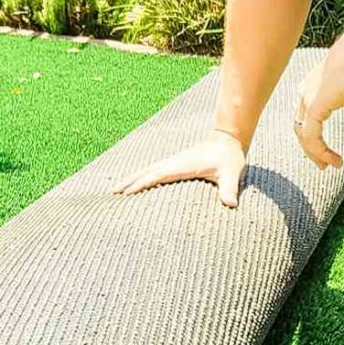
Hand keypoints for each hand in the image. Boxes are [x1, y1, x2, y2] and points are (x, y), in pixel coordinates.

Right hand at [111, 126, 249, 207]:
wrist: (228, 140)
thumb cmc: (229, 158)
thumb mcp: (231, 173)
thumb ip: (230, 188)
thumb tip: (230, 204)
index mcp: (182, 165)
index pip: (158, 175)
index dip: (142, 183)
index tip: (127, 193)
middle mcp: (174, 162)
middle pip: (146, 171)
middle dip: (129, 181)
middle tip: (112, 192)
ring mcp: (174, 162)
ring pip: (147, 170)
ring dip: (132, 178)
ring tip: (116, 189)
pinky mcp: (176, 163)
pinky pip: (154, 170)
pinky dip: (142, 176)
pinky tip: (136, 183)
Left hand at [295, 32, 343, 168]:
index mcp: (316, 84)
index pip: (307, 115)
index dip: (314, 135)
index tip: (328, 152)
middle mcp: (307, 90)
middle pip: (300, 127)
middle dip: (310, 149)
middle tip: (325, 165)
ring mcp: (309, 97)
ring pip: (303, 134)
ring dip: (315, 154)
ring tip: (330, 166)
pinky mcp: (316, 105)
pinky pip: (311, 136)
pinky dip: (319, 151)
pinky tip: (332, 160)